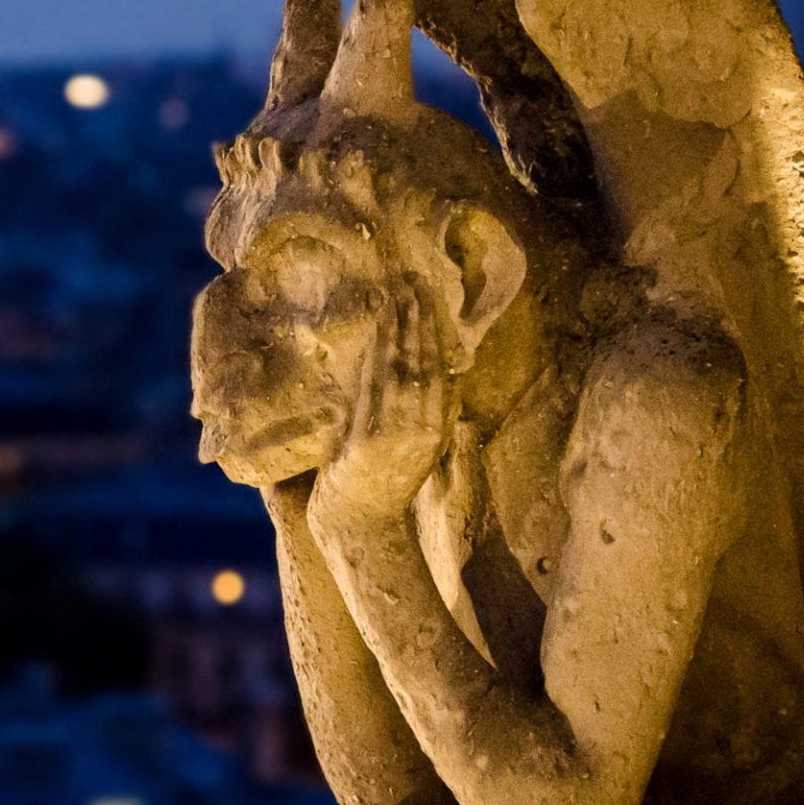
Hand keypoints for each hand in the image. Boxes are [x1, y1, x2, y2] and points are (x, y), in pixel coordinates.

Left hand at [313, 274, 454, 526]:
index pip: (439, 369)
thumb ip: (429, 414)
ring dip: (397, 328)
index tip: (428, 296)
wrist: (359, 525)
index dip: (433, 331)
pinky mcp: (367, 441)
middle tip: (411, 279)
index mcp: (437, 430)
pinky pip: (373, 387)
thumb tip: (443, 374)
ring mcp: (395, 435)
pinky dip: (375, 354)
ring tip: (394, 293)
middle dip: (417, 318)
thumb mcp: (418, 449)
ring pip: (400, 369)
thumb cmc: (384, 485)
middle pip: (422, 362)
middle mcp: (422, 429)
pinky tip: (374, 331)